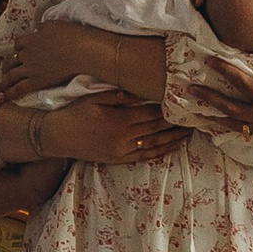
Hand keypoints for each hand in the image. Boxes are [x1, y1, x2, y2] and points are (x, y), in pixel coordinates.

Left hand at [5, 18, 96, 90]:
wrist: (79, 51)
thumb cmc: (70, 35)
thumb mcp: (53, 25)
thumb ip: (43, 28)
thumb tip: (38, 29)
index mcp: (30, 39)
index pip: (18, 44)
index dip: (18, 48)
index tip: (19, 51)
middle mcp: (27, 54)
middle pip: (12, 59)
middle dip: (8, 65)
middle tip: (6, 69)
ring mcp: (30, 68)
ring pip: (12, 75)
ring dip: (5, 81)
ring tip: (1, 86)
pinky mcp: (37, 80)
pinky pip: (20, 88)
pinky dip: (11, 92)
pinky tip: (6, 96)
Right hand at [13, 94, 186, 166]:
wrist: (57, 136)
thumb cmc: (75, 113)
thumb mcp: (95, 98)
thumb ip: (119, 95)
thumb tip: (143, 92)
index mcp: (119, 118)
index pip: (151, 112)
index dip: (169, 107)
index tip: (184, 101)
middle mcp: (123, 136)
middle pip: (157, 128)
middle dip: (177, 122)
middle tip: (195, 116)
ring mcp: (122, 150)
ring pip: (155, 143)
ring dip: (174, 138)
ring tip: (190, 131)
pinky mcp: (119, 159)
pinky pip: (145, 156)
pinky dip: (161, 151)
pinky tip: (173, 146)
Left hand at [182, 52, 252, 138]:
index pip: (240, 82)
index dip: (224, 69)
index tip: (209, 60)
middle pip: (228, 106)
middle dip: (208, 97)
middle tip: (190, 89)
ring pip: (231, 122)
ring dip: (213, 115)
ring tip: (196, 111)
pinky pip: (241, 128)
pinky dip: (227, 125)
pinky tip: (217, 122)